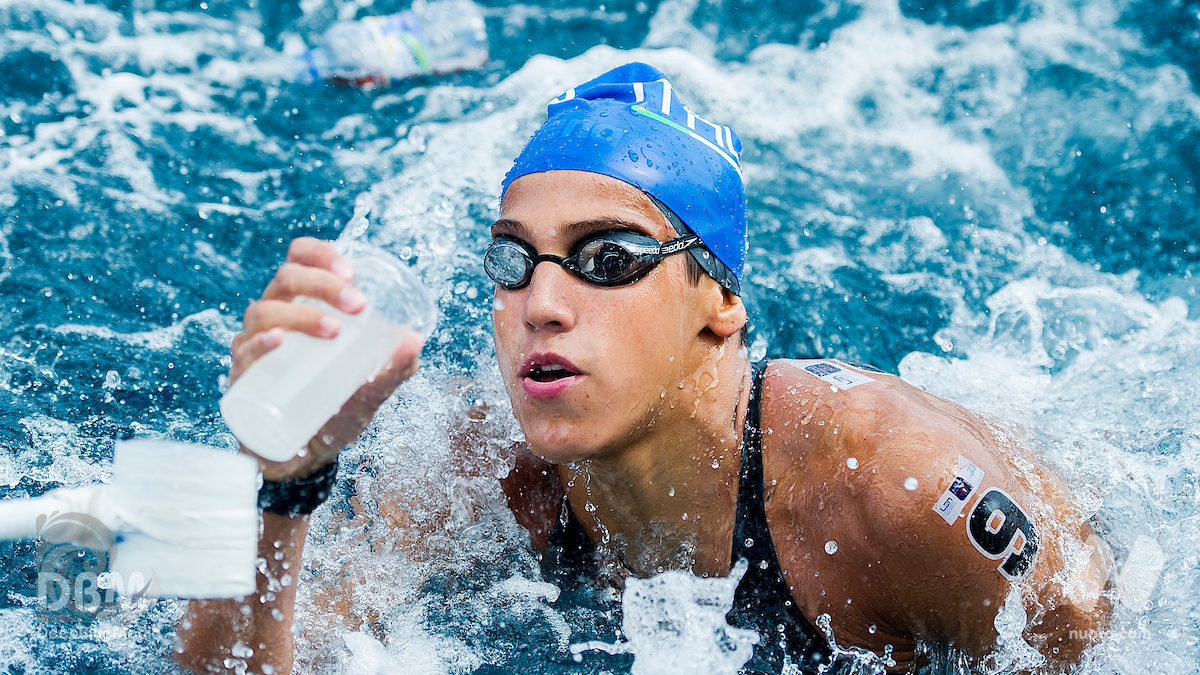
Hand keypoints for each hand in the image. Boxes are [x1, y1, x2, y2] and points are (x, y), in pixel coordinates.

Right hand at [230, 237, 422, 480]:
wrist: (304, 456)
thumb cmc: (334, 409)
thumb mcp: (369, 388)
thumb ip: (393, 368)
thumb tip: (415, 340)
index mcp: (300, 305)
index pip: (300, 260)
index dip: (320, 255)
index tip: (351, 272)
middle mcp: (273, 318)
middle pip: (286, 280)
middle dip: (323, 285)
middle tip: (357, 304)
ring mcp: (253, 345)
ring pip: (264, 312)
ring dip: (301, 316)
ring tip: (334, 330)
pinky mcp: (242, 378)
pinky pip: (245, 352)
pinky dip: (261, 344)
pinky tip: (279, 342)